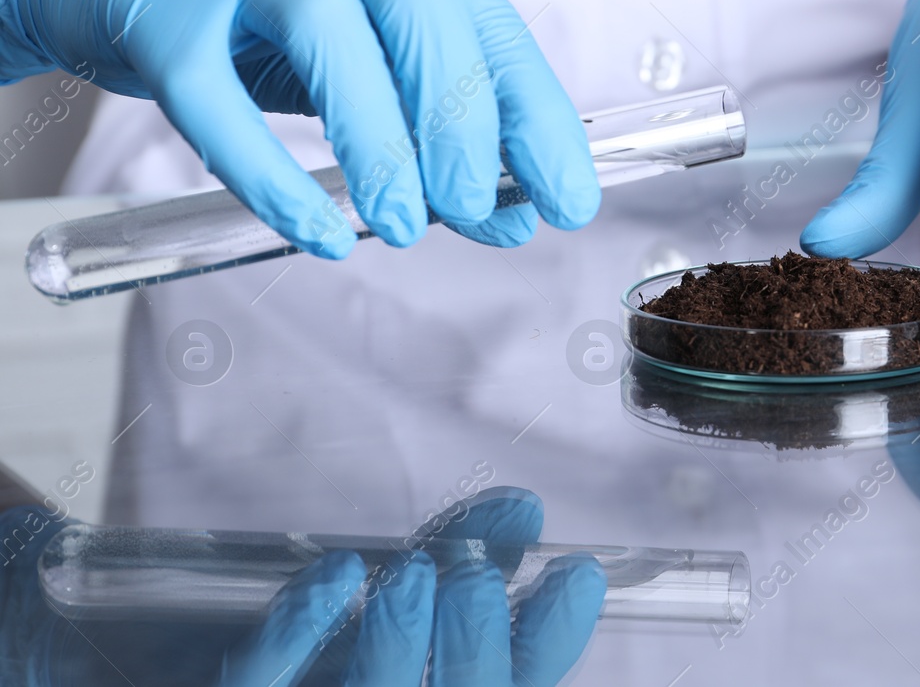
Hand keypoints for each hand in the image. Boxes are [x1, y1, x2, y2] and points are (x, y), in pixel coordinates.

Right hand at [0, 0, 598, 254]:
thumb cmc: (255, 10)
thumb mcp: (358, 50)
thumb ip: (432, 123)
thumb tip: (513, 216)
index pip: (487, 17)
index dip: (534, 114)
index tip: (569, 200)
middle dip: (460, 115)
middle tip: (472, 206)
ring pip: (328, 31)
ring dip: (379, 141)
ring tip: (404, 225)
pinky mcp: (157, 6)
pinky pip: (218, 100)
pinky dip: (273, 176)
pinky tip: (318, 232)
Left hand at [0, 487, 604, 684]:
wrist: (100, 655)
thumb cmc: (268, 642)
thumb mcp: (368, 600)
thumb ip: (451, 558)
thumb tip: (522, 509)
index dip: (545, 649)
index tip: (574, 575)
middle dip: (472, 646)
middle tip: (468, 569)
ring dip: (398, 644)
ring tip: (415, 571)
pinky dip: (300, 636)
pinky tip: (336, 578)